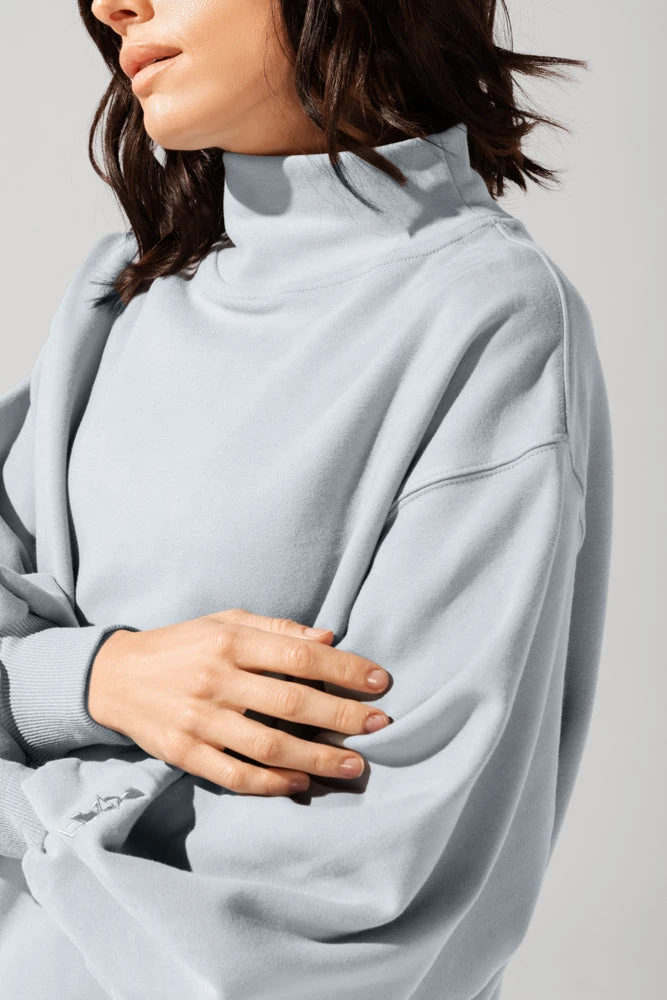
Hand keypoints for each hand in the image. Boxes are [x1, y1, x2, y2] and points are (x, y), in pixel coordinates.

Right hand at [88, 608, 392, 795]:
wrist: (115, 677)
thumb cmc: (183, 645)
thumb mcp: (225, 621)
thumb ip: (276, 630)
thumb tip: (328, 638)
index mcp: (231, 642)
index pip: (299, 656)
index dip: (345, 669)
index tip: (380, 681)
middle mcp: (217, 680)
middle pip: (291, 702)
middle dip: (342, 716)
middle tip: (380, 725)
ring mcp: (200, 721)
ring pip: (268, 746)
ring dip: (317, 758)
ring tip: (354, 766)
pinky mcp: (185, 753)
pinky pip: (234, 775)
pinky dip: (271, 784)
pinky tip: (301, 784)